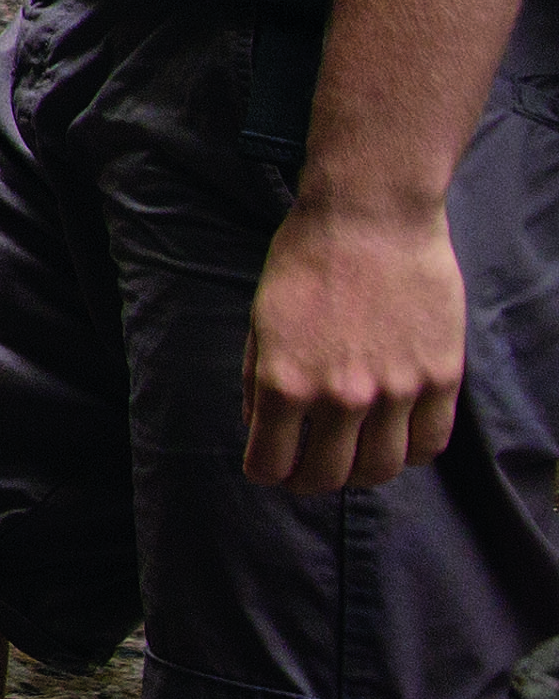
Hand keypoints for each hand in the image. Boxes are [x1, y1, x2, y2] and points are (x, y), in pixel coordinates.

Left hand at [246, 174, 468, 491]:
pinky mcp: (440, 378)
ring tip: (353, 458)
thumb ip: (257, 380)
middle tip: (308, 471)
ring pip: (382, 469)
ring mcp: (396, 391)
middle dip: (310, 482)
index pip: (271, 465)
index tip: (270, 467)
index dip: (267, 472)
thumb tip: (259, 426)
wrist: (370, 216)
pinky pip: (430, 443)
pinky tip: (395, 439)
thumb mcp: (259, 320)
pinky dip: (410, 452)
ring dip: (362, 473)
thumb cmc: (305, 260)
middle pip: (328, 478)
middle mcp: (340, 396)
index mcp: (284, 383)